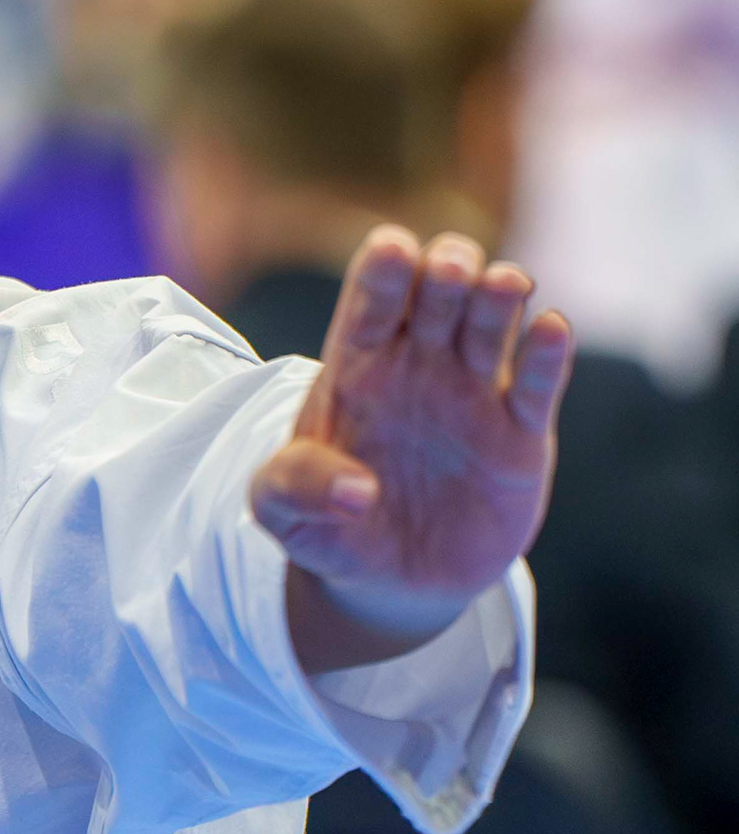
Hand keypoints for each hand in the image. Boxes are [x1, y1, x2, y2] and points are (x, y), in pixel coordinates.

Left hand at [250, 226, 573, 674]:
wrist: (390, 584)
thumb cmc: (327, 528)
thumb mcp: (281, 513)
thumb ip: (293, 488)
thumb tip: (354, 490)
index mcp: (358, 365)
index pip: (370, 300)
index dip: (383, 270)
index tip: (393, 250)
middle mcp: (420, 364)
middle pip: (439, 292)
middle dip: (449, 269)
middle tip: (452, 272)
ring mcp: (473, 393)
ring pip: (492, 323)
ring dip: (500, 296)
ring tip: (506, 285)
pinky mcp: (519, 434)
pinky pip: (537, 384)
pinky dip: (548, 353)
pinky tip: (551, 328)